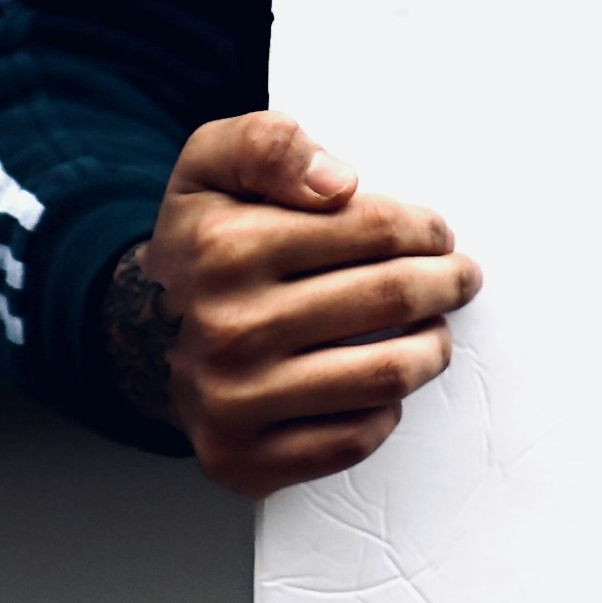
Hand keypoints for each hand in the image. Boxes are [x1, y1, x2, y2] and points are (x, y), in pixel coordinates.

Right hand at [111, 110, 480, 498]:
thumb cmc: (201, 244)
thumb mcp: (213, 165)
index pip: (372, 228)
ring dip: (432, 349)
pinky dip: (385, 411)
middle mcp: (227, 328)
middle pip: (391, 299)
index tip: (437, 235)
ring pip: (385, 376)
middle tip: (460, 278)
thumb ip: (268, 144)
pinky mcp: (242, 458)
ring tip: (435, 331)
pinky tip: (383, 384)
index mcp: (225, 247)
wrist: (141, 334)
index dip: (422, 229)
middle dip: (445, 282)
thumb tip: (338, 182)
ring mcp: (234, 401)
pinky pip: (351, 439)